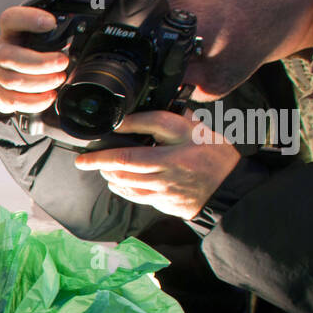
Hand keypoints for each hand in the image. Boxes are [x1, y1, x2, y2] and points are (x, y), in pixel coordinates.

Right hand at [0, 6, 68, 114]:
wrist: (5, 76)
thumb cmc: (25, 53)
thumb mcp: (34, 37)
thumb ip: (50, 34)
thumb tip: (79, 33)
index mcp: (9, 32)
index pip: (11, 19)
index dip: (29, 19)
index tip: (50, 23)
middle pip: (10, 56)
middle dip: (41, 62)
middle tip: (63, 62)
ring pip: (13, 81)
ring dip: (41, 82)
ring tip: (59, 79)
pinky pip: (14, 101)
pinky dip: (35, 101)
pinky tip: (49, 96)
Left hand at [72, 111, 242, 219]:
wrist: (229, 192)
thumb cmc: (215, 157)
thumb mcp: (200, 131)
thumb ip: (176, 118)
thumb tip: (148, 111)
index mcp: (181, 144)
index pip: (151, 129)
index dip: (127, 126)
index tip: (111, 125)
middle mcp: (171, 166)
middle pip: (126, 161)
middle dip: (99, 160)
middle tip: (83, 160)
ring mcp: (164, 186)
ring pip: (126, 181)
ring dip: (108, 174)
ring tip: (98, 167)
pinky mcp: (162, 201)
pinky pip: (134, 195)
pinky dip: (120, 187)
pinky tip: (114, 181)